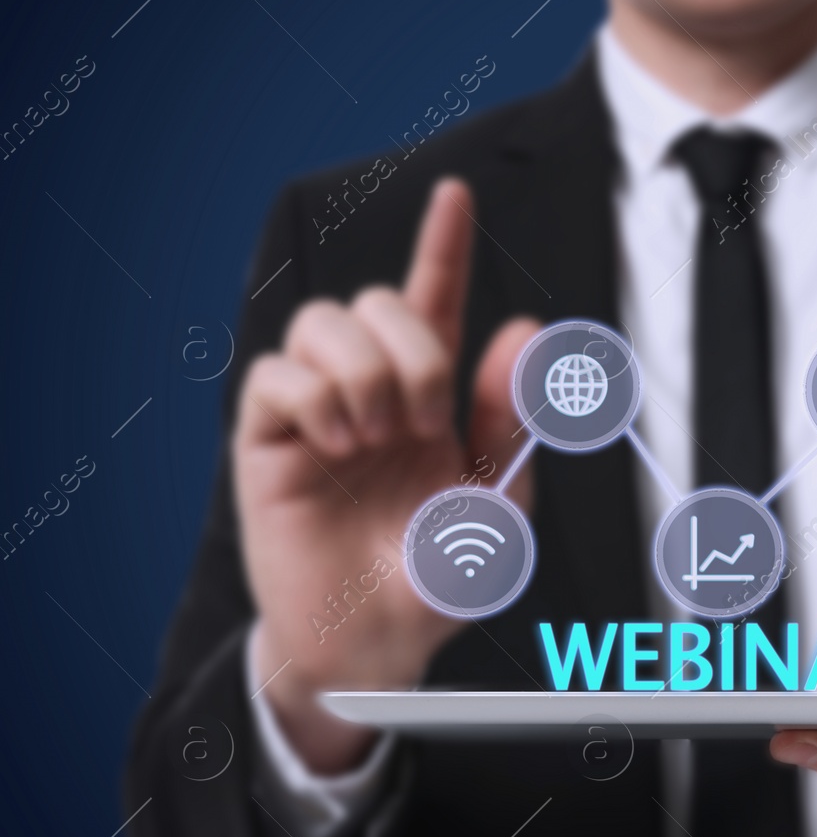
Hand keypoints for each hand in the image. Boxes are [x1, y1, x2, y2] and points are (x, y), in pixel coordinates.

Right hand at [234, 178, 538, 773]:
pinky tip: (338, 447)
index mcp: (433, 398)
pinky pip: (274, 375)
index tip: (457, 193)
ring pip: (323, 323)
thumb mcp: (500, 502)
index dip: (443, 246)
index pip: (435, 303)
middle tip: (424, 421)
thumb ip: (512, 418)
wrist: (376, 642)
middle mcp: (373, 391)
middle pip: (376, 301)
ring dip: (364, 374)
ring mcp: (318, 410)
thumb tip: (526, 328)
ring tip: (375, 440)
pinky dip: (314, 400)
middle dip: (413, 347)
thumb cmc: (440, 575)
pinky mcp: (269, 439)